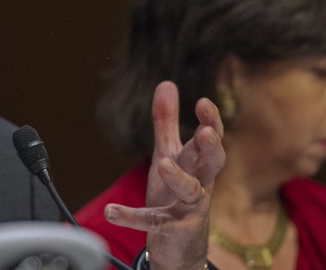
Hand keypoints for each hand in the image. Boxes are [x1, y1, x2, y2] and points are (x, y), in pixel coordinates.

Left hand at [103, 81, 224, 269]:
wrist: (180, 243)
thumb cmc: (175, 191)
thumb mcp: (169, 153)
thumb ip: (167, 121)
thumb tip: (167, 83)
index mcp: (198, 162)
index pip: (212, 138)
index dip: (211, 121)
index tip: (203, 103)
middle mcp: (200, 183)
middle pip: (213, 164)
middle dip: (211, 148)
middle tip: (205, 133)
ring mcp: (187, 207)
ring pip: (191, 192)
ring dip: (178, 178)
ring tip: (162, 164)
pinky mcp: (171, 228)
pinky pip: (153, 221)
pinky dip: (132, 216)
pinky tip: (111, 212)